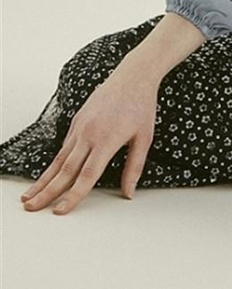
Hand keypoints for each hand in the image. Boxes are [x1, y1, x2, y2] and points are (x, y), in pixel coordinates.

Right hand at [19, 68, 158, 214]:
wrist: (132, 77)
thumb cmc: (141, 107)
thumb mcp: (144, 138)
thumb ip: (134, 167)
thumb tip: (128, 193)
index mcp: (106, 140)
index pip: (86, 175)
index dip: (73, 195)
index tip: (60, 210)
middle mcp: (88, 134)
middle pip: (64, 170)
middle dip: (46, 191)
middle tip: (31, 208)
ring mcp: (80, 127)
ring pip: (58, 159)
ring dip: (43, 179)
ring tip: (29, 196)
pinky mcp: (77, 121)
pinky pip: (64, 147)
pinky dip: (54, 164)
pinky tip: (47, 177)